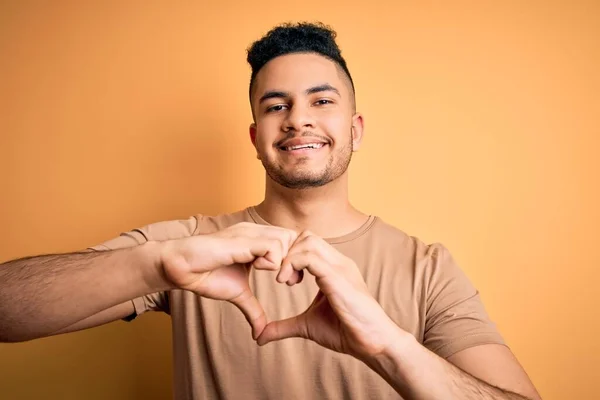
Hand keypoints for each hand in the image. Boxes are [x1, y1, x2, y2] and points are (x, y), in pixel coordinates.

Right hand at [160, 222, 299, 338]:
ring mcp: (249, 233)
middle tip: (288, 281)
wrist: (181, 268)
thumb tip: (260, 333)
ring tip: (276, 278)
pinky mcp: (242, 239)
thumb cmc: (206, 275)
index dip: (294, 260)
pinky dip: (273, 261)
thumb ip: (253, 309)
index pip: (290, 240)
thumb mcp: (238, 294)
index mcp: (257, 240)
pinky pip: (271, 245)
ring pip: (286, 239)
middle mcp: (255, 233)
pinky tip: (260, 270)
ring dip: (285, 262)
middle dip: (296, 260)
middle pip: (293, 237)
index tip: (290, 281)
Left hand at [257, 231, 398, 360]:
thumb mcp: (306, 326)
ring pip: (308, 240)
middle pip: (306, 236)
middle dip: (287, 252)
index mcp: (333, 268)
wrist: (374, 343)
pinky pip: (310, 257)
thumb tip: (259, 336)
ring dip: (288, 257)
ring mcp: (340, 267)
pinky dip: (292, 264)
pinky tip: (287, 282)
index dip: (289, 254)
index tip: (281, 277)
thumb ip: (283, 327)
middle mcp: (338, 262)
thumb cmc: (346, 332)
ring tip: (284, 281)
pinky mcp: (338, 278)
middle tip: (282, 278)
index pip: (307, 242)